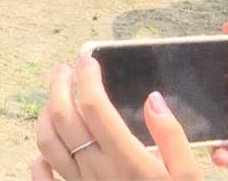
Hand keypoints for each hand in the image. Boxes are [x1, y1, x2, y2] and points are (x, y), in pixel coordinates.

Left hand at [33, 57, 201, 180]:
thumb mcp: (189, 178)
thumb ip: (173, 138)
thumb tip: (153, 98)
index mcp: (127, 160)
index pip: (96, 109)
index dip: (88, 79)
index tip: (88, 59)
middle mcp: (97, 171)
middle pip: (64, 118)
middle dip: (59, 87)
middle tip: (64, 69)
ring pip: (47, 143)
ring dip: (45, 114)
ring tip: (53, 98)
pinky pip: (45, 180)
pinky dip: (38, 161)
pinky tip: (42, 150)